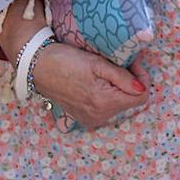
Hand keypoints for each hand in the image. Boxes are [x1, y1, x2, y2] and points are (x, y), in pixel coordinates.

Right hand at [30, 43, 149, 128]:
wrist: (37, 66)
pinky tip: (95, 82)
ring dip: (117, 88)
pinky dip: (106, 95)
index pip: (141, 96)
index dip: (141, 78)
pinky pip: (106, 108)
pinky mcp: (84, 117)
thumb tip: (142, 87)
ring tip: (104, 71)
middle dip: (129, 82)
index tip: (132, 63)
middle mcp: (99, 116)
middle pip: (130, 101)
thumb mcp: (97, 63)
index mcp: (104, 103)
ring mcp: (91, 119)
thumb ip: (122, 77)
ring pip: (119, 104)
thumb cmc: (65, 60)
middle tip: (118, 63)